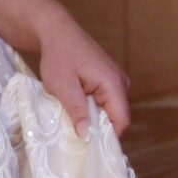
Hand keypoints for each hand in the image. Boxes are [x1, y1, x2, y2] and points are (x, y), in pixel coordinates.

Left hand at [35, 10, 130, 136]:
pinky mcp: (108, 80)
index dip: (107, 136)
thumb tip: (87, 136)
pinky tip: (76, 105)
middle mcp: (120, 82)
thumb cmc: (58, 56)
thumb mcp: (63, 87)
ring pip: (110, 110)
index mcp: (113, 83)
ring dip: (93, 116)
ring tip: (73, 114)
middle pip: (117, 117)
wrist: (56, 32)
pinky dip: (92, 107)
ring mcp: (116, 80)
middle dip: (98, 126)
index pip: (121, 120)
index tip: (88, 145)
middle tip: (75, 131)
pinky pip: (105, 102)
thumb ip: (77, 111)